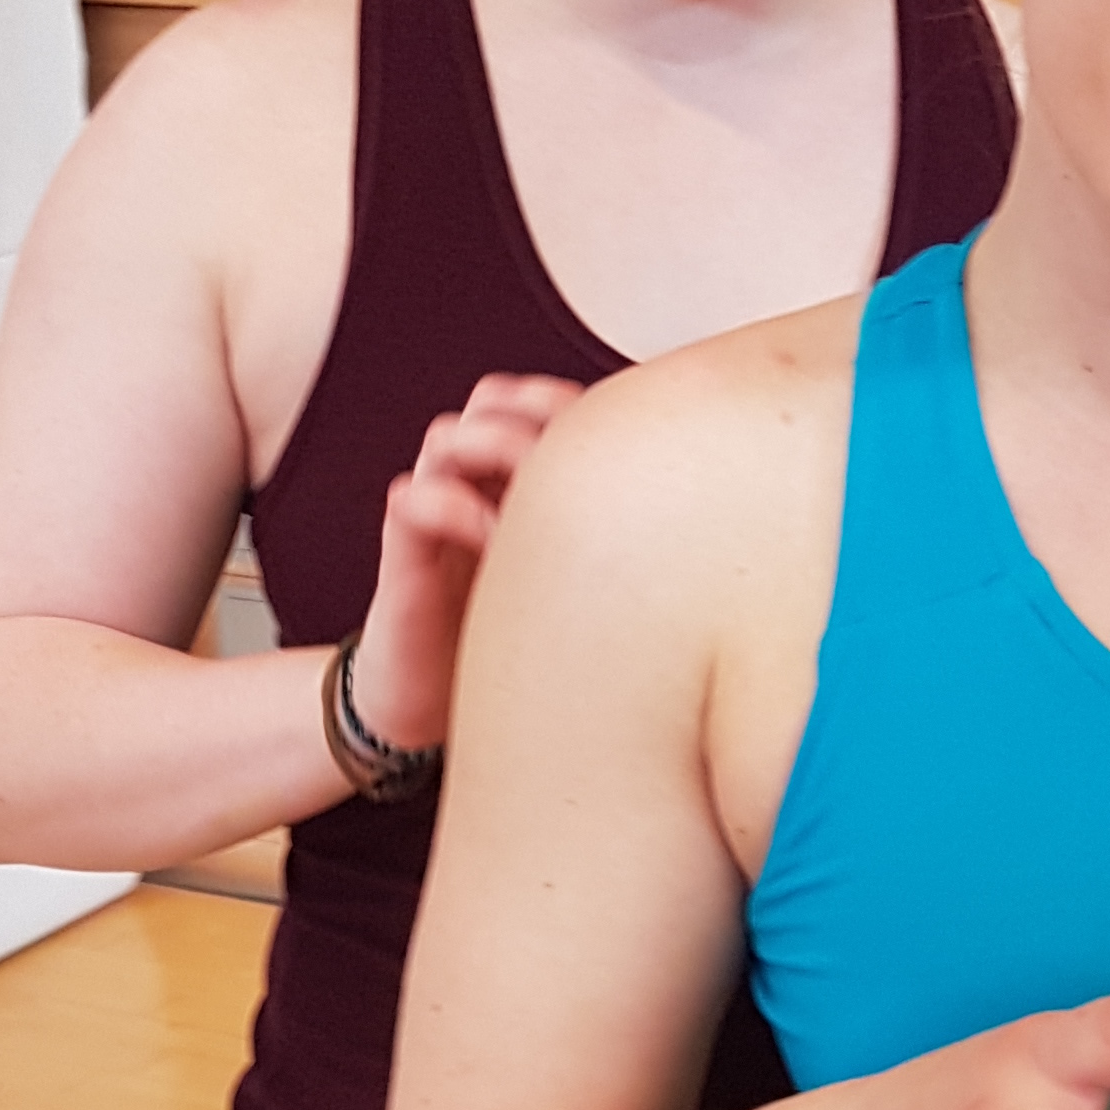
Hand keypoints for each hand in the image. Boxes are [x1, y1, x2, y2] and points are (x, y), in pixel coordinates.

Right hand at [349, 375, 584, 753]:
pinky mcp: (405, 555)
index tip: (608, 436)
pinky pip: (413, 496)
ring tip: (532, 495)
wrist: (441, 708)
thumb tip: (704, 519)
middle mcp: (475, 485)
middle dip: (529, 412)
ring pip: (446, 436)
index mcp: (517, 481)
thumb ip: (619, 543)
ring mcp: (437, 514)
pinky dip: (452, 504)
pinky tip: (492, 542)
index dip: (564, 401)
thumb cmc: (524, 646)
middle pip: (490, 400)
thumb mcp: (584, 585)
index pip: (534, 400)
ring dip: (492, 448)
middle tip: (565, 457)